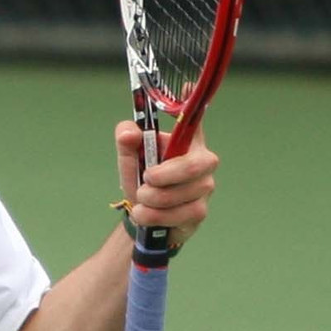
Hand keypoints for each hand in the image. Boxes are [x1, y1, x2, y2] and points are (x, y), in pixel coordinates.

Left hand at [116, 121, 217, 250]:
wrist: (143, 214)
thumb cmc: (142, 179)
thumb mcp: (129, 156)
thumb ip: (126, 138)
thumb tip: (129, 134)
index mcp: (187, 138)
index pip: (196, 121)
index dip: (191, 114)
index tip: (178, 116)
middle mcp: (203, 160)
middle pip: (193, 166)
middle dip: (163, 177)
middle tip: (145, 181)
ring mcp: (205, 186)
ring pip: (183, 193)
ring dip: (154, 199)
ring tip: (140, 199)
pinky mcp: (200, 211)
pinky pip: (180, 214)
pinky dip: (156, 216)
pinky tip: (145, 214)